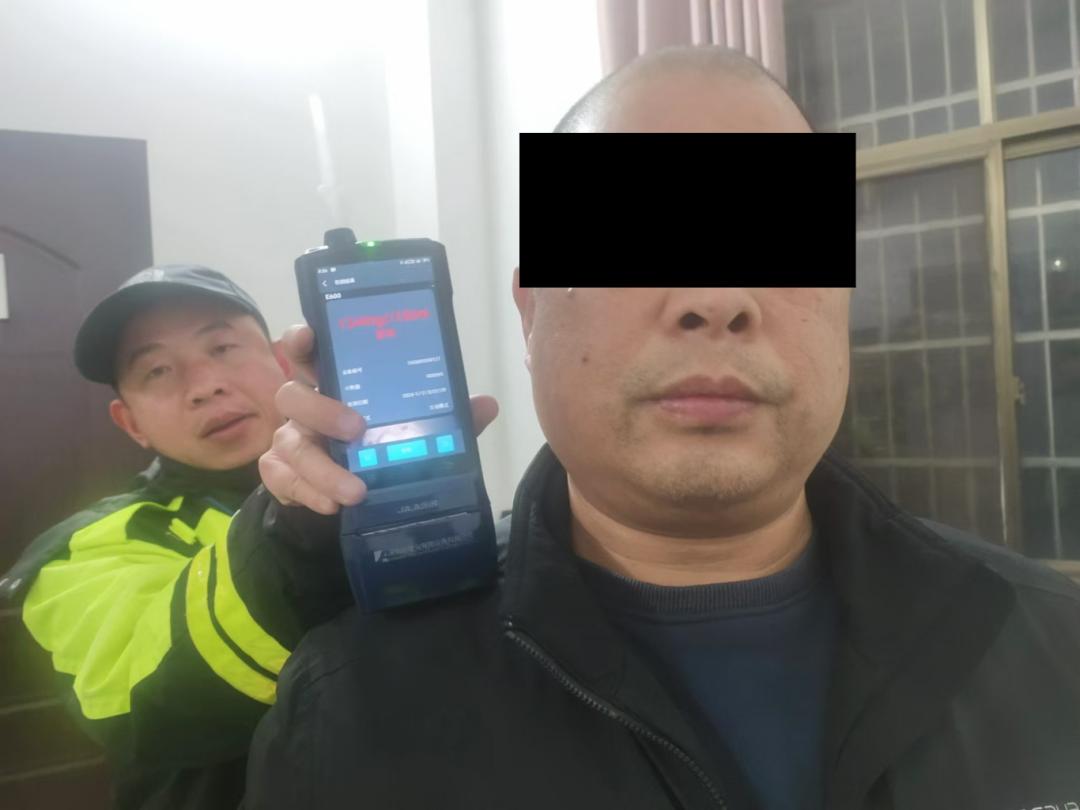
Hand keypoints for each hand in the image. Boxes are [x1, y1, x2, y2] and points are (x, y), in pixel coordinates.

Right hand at [259, 325, 499, 514]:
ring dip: (322, 469)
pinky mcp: (281, 475)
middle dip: (322, 410)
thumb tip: (488, 404)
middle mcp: (305, 408)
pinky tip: (333, 505)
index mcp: (333, 383)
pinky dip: (309, 494)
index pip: (308, 351)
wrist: (353, 496)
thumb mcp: (419, 429)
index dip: (302, 340)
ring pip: (289, 446)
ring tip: (355, 492)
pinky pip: (284, 482)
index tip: (308, 338)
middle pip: (293, 396)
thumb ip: (447, 417)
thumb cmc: (382, 447)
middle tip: (357, 430)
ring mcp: (290, 440)